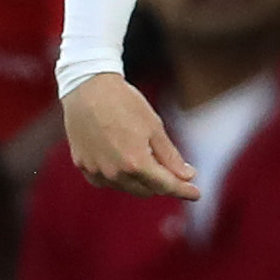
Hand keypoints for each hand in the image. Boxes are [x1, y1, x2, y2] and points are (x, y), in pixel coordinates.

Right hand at [64, 75, 197, 199]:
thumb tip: (187, 176)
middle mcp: (115, 173)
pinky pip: (106, 181)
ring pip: (126, 187)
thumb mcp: (154, 127)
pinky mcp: (82, 165)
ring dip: (139, 180)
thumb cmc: (124, 103)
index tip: (196, 193)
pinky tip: (122, 160)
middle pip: (146, 190)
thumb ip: (170, 156)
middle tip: (171, 170)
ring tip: (143, 156)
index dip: (183, 190)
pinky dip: (118, 176)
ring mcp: (96, 171)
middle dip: (161, 183)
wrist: (87, 86)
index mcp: (136, 163)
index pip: (166, 185)